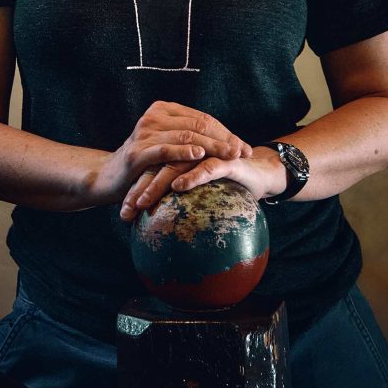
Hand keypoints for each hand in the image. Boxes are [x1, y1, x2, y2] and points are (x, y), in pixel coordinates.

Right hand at [93, 100, 251, 211]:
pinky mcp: (137, 152)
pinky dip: (184, 151)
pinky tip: (199, 155)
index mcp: (163, 109)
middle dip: (224, 140)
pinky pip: (165, 149)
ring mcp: (144, 132)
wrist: (109, 177)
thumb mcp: (167, 144)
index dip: (226, 132)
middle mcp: (154, 116)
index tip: (245, 148)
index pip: (202, 118)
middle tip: (243, 153)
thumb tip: (227, 142)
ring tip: (231, 155)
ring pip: (186, 135)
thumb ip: (189, 137)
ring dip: (212, 146)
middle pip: (197, 125)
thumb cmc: (145, 163)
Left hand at [119, 144, 286, 220]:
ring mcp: (209, 153)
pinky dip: (191, 176)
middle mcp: (192, 151)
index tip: (124, 213)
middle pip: (158, 166)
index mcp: (183, 156)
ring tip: (143, 202)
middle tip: (126, 211)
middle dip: (139, 189)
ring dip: (157, 184)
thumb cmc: (230, 186)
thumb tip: (164, 235)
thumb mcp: (205, 195)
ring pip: (176, 166)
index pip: (153, 169)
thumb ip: (186, 204)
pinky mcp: (228, 159)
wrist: (263, 173)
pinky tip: (178, 187)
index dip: (136, 189)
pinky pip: (207, 167)